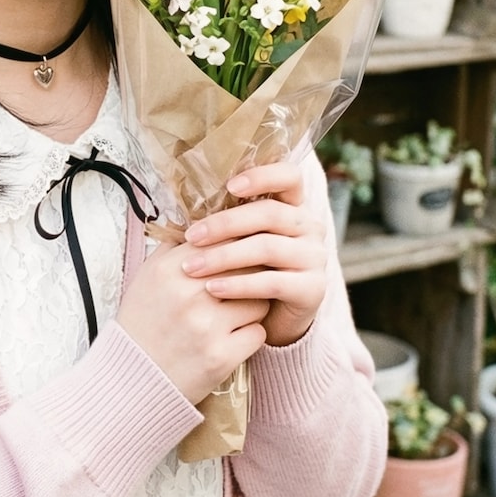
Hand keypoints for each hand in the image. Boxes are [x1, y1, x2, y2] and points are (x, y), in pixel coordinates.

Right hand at [117, 235, 269, 407]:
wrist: (132, 380)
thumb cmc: (142, 324)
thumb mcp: (148, 277)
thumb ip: (176, 248)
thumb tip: (208, 224)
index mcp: (169, 270)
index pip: (224, 239)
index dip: (239, 245)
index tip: (245, 252)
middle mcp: (188, 294)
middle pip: (248, 266)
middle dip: (252, 274)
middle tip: (250, 283)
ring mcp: (206, 326)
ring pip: (259, 300)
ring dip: (253, 307)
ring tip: (237, 314)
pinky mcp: (221, 357)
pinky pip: (259, 334)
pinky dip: (250, 336)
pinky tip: (234, 339)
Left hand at [179, 161, 327, 348]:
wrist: (270, 320)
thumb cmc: (246, 271)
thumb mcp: (237, 241)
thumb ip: (223, 221)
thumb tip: (181, 205)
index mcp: (293, 206)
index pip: (290, 176)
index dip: (262, 176)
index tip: (230, 186)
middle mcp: (310, 227)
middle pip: (270, 213)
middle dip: (225, 224)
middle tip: (191, 236)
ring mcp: (315, 257)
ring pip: (268, 247)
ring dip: (225, 256)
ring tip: (192, 267)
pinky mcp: (313, 289)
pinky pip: (273, 282)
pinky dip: (239, 285)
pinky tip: (213, 288)